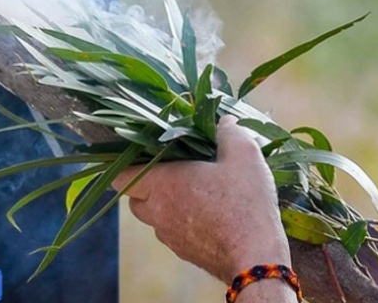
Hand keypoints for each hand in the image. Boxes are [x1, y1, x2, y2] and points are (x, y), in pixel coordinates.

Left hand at [112, 116, 291, 283]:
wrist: (256, 256)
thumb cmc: (245, 202)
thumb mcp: (244, 154)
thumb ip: (229, 132)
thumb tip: (224, 121)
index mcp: (162, 184)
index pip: (121, 177)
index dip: (125, 165)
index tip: (140, 155)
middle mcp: (158, 212)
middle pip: (135, 199)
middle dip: (147, 185)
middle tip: (174, 171)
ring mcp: (170, 237)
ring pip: (155, 218)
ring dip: (167, 205)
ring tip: (196, 192)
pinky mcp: (185, 253)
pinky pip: (174, 233)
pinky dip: (184, 223)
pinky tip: (210, 214)